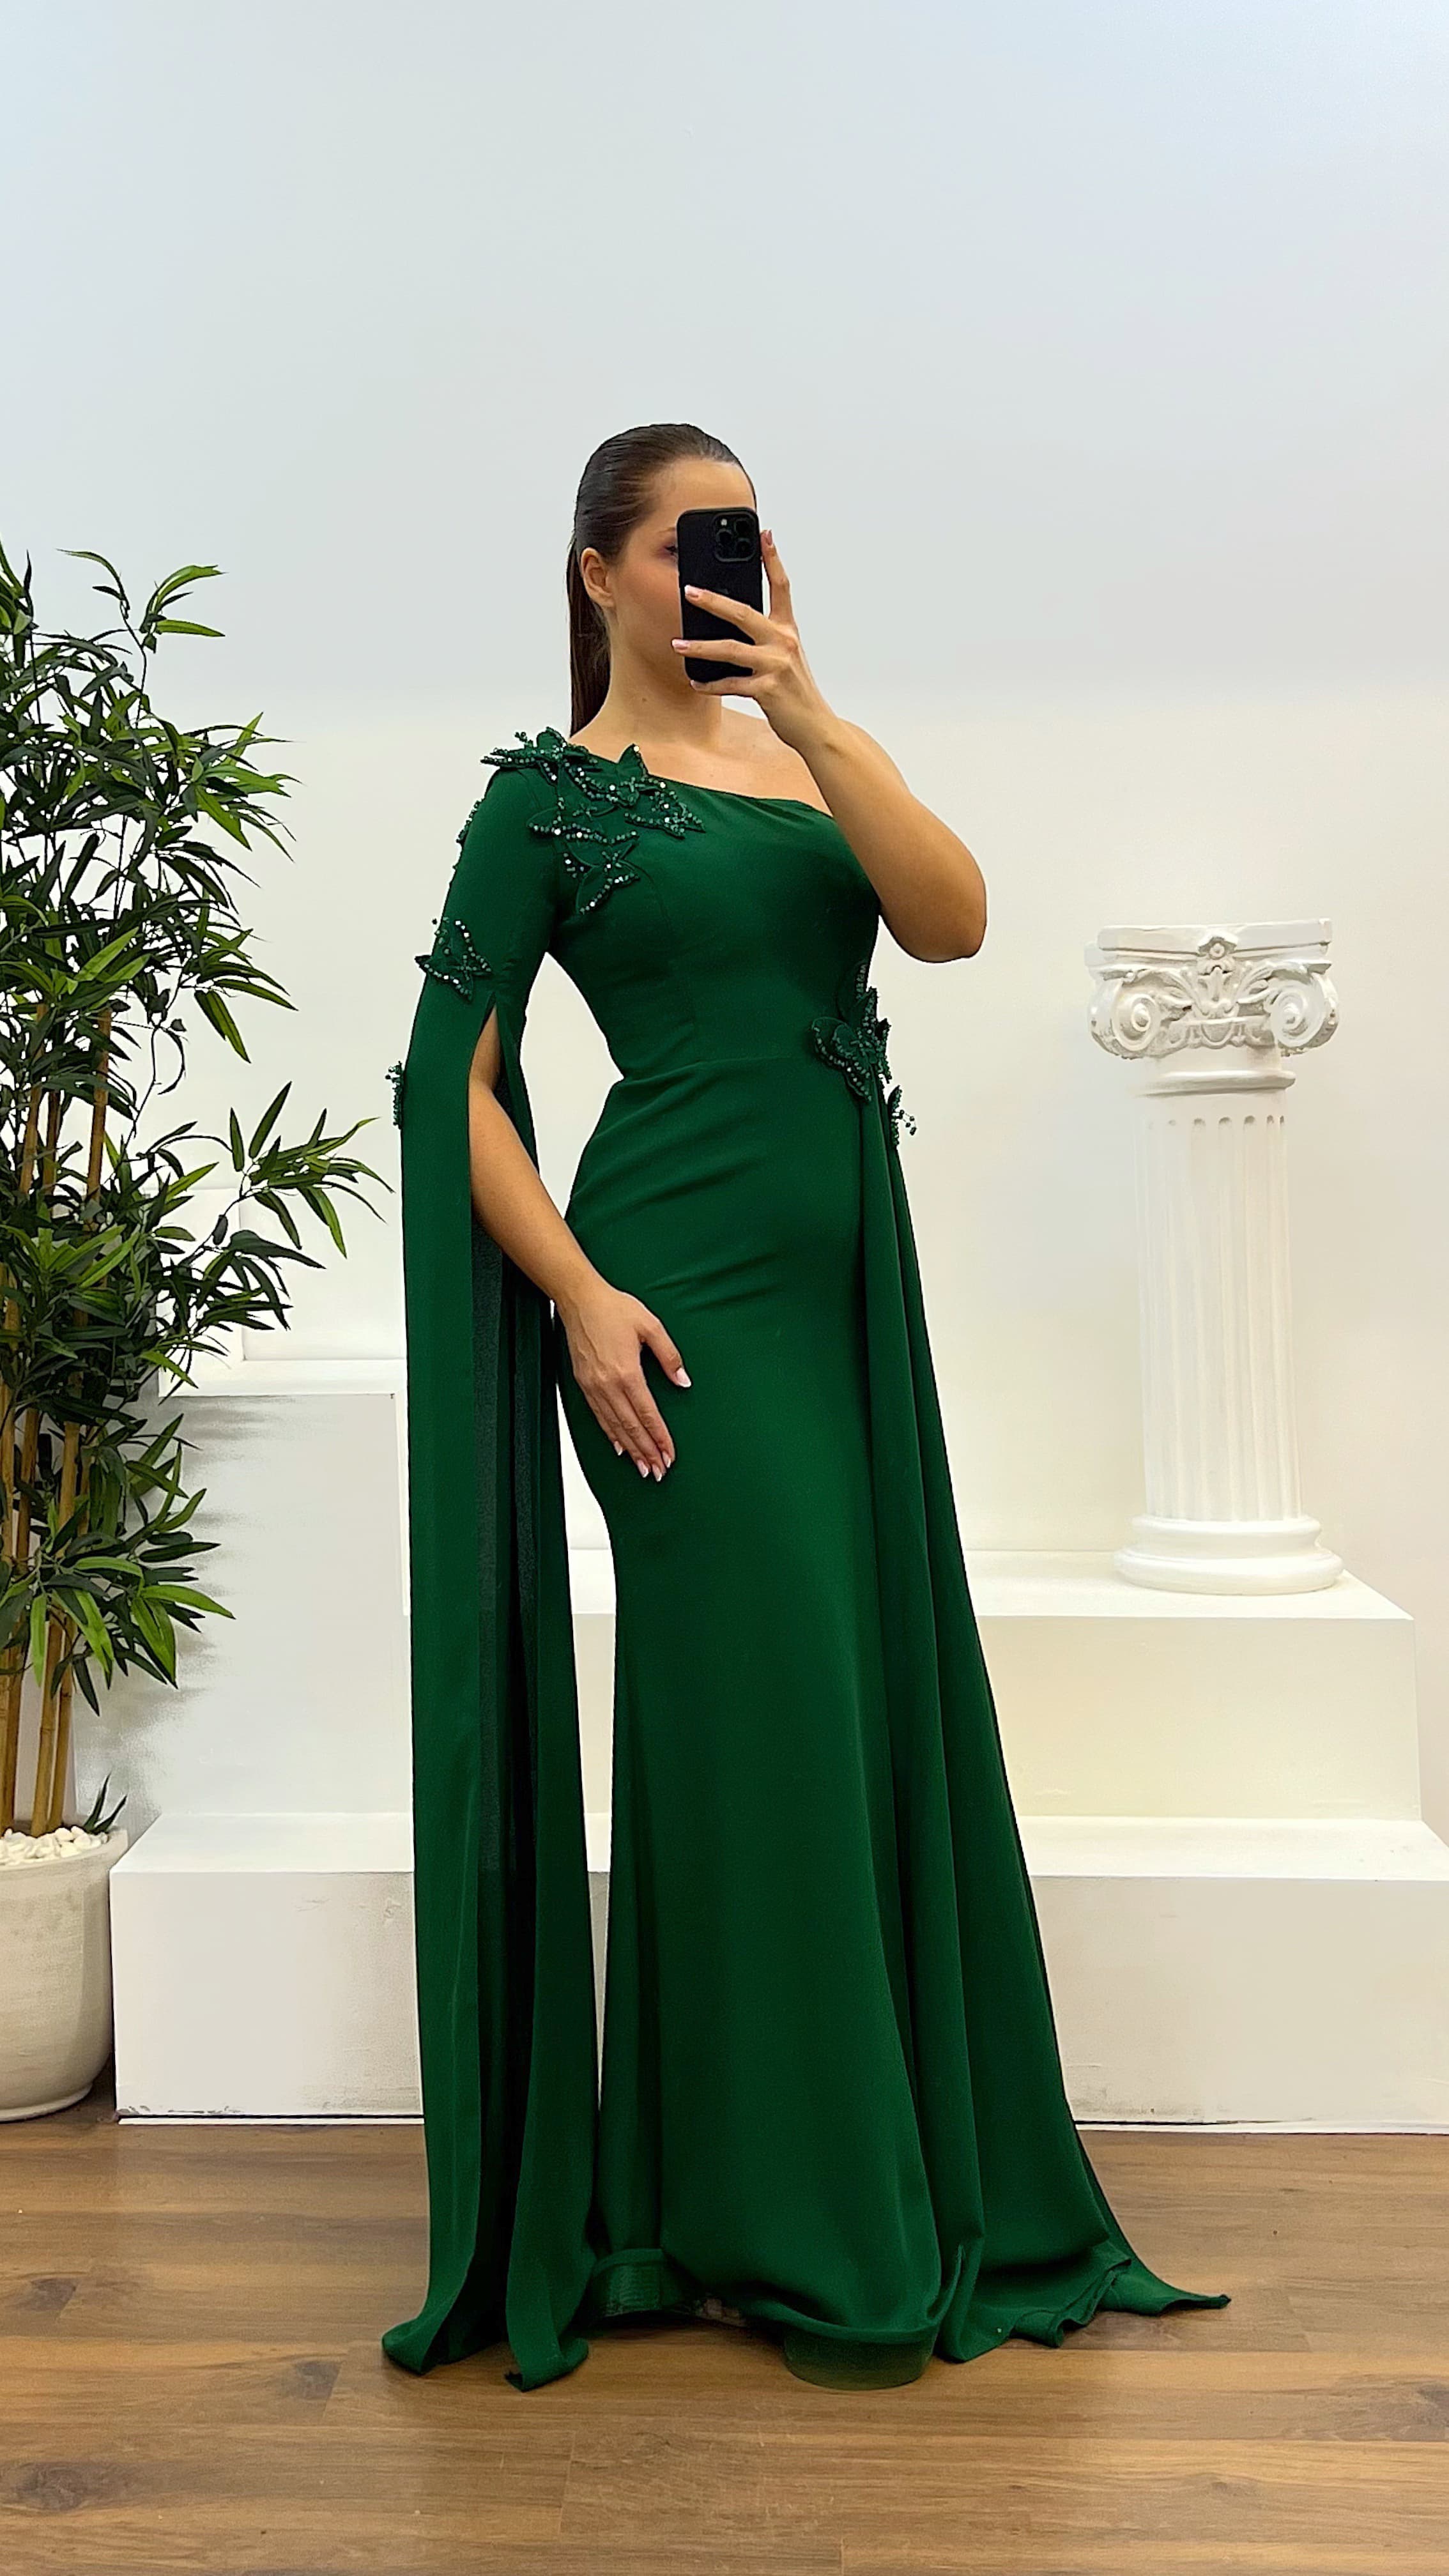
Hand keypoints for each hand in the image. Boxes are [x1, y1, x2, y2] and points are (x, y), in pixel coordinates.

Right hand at [559, 1275, 688, 1479]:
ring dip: (630, 1449)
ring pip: (614, 1426)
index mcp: (627, 1371)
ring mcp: (593, 1386)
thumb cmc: (613, 1308)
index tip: (668, 1454)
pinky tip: (619, 1447)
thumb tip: (682, 1381)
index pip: (647, 1413)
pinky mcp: (583, 1384)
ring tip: (642, 1466)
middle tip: (658, 1470)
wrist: (580, 1300)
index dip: (659, 1437)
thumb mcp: (651, 1326)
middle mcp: (607, 1384)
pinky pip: (598, 1417)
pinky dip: (610, 1435)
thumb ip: (669, 1356)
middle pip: (630, 1426)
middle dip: (646, 1451)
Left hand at [672, 527, 831, 755]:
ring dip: (700, 647)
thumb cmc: (796, 690)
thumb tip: (730, 626)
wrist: (815, 726)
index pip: (782, 586)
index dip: (773, 559)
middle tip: (689, 590)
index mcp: (788, 629)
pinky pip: (730, 684)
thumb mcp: (786, 657)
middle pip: (744, 612)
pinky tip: (694, 682)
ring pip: (730, 650)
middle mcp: (783, 642)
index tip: (764, 534)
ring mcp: (776, 665)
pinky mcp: (768, 690)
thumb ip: (765, 638)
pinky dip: (709, 684)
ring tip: (677, 643)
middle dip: (714, 600)